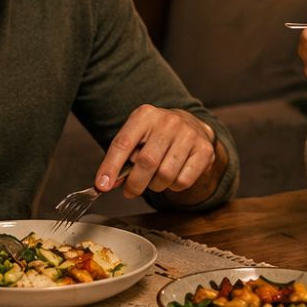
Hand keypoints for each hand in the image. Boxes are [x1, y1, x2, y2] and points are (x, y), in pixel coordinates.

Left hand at [98, 106, 216, 197]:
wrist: (191, 126)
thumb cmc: (156, 136)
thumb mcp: (136, 137)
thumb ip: (121, 158)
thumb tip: (106, 183)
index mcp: (145, 115)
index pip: (123, 143)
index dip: (110, 166)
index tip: (102, 186)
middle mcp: (169, 122)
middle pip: (146, 162)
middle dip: (134, 184)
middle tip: (130, 192)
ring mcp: (189, 135)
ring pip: (165, 175)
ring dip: (155, 186)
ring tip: (154, 179)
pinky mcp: (204, 150)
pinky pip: (182, 182)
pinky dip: (173, 186)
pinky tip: (172, 176)